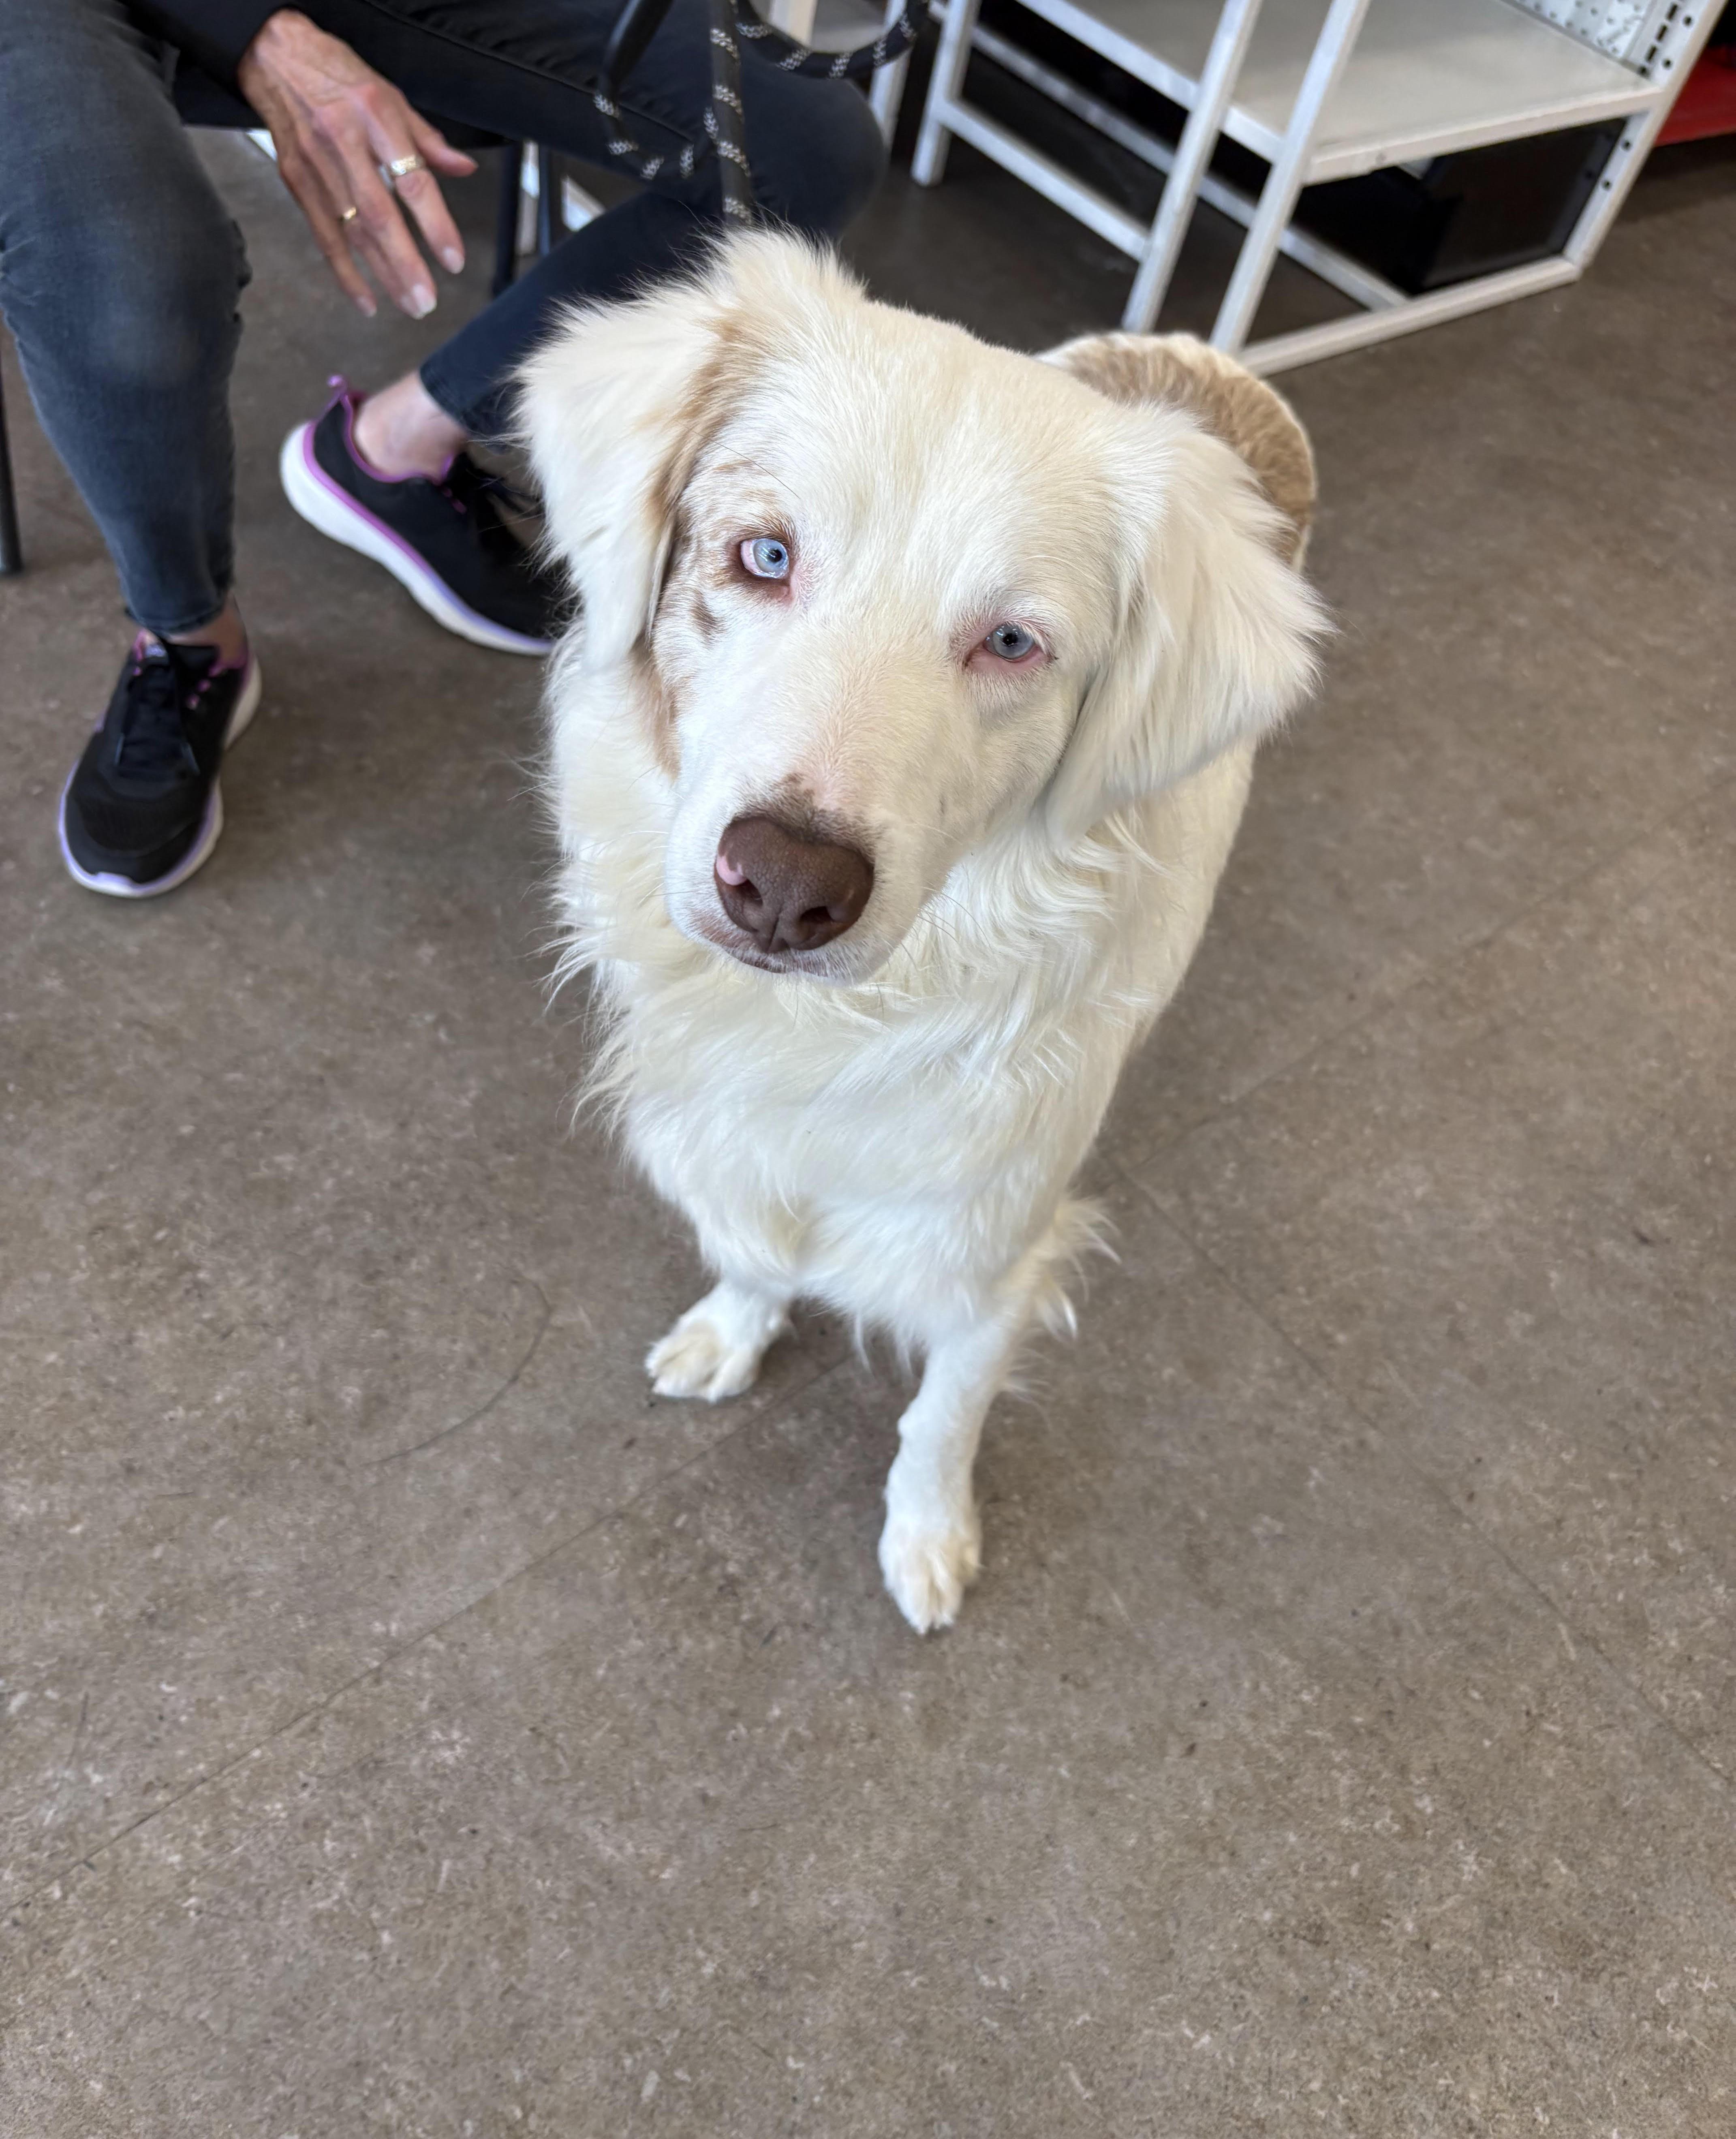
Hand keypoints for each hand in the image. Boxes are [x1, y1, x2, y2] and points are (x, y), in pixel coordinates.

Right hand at [238, 10, 476, 318]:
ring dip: (382, 275)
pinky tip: (366, 300)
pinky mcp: (296, 180)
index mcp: (375, 116)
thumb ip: (427, 139)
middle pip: (379, 215)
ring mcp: (316, 164)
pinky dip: (345, 272)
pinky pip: (323, 236)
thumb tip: (465, 169)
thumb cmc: (338, 75)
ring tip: (409, 306)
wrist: (274, 55)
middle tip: (427, 301)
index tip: (453, 260)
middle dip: (405, 264)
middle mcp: (344, 142)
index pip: (411, 180)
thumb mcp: (390, 94)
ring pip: (352, 231)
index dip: (435, 224)